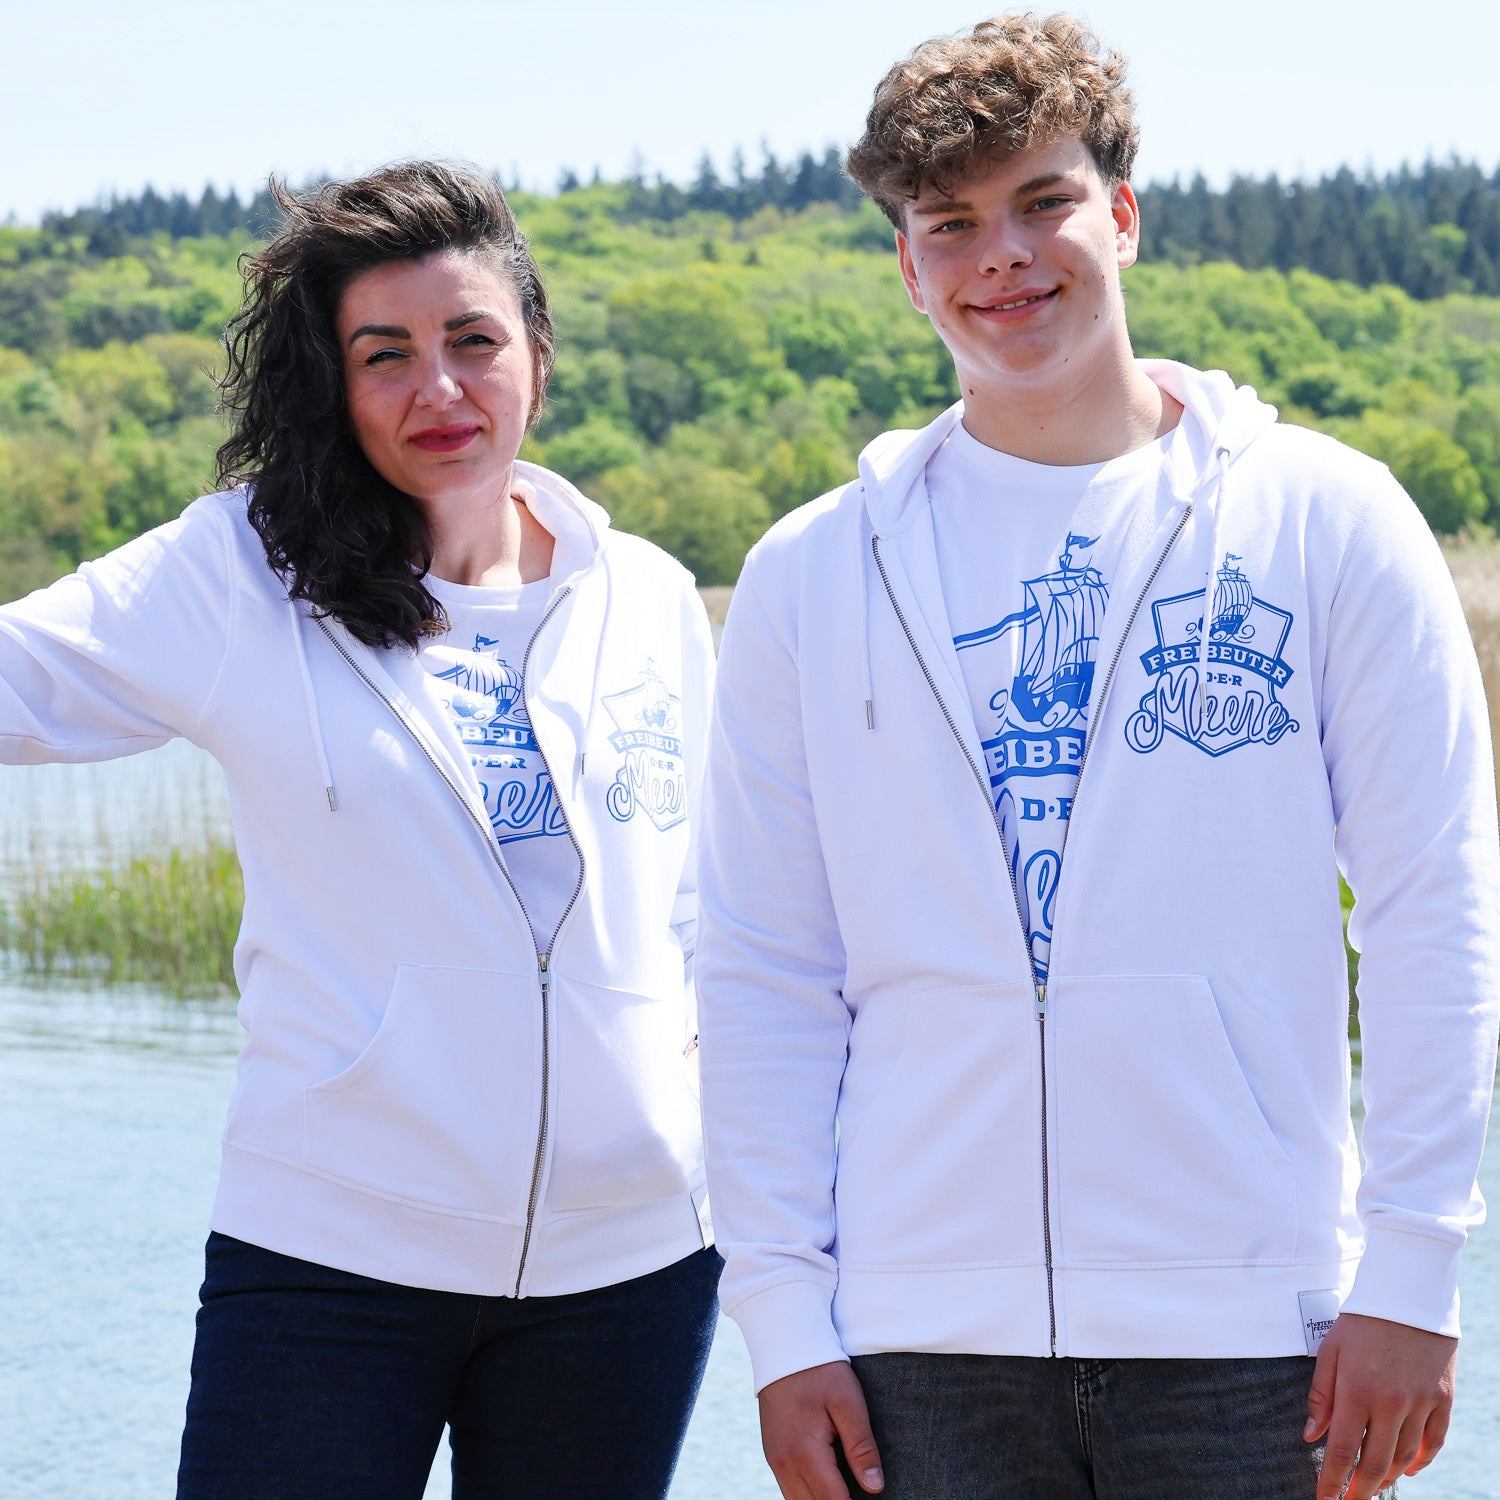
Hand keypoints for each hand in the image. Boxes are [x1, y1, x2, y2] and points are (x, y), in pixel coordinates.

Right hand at [759, 1360, 884, 1499]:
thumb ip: (861, 1446)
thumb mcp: (848, 1403)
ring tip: (846, 1492)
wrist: (784, 1346)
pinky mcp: (772, 1453)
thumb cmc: (821, 1371)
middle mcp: (784, 1463)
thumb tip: (874, 1487)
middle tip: (861, 1498)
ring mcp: (775, 1460)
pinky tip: (827, 1486)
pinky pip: (789, 1489)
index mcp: (805, 1452)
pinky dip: (808, 1495)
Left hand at [1305, 1312, 1456, 1498]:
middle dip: (1360, 1489)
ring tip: (1372, 1487)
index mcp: (1356, 1390)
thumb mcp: (1330, 1350)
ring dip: (1388, 1478)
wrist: (1408, 1294)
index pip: (1342, 1450)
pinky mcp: (1443, 1399)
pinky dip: (1422, 1462)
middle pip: (1375, 1462)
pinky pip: (1434, 1441)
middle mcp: (1391, 1402)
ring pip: (1405, 1457)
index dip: (1332, 1481)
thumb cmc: (1361, 1321)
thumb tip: (1310, 1435)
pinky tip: (1407, 1469)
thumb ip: (1320, 1395)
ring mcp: (1421, 1403)